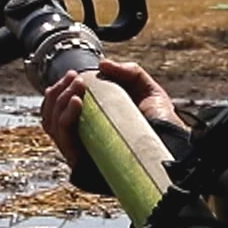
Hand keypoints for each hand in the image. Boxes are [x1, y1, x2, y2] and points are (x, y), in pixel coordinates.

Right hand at [40, 59, 178, 172]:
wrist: (176, 148)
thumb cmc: (163, 124)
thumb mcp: (147, 89)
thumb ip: (128, 72)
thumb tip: (101, 64)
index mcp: (91, 122)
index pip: (59, 107)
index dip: (59, 89)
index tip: (72, 74)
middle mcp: (82, 137)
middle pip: (51, 114)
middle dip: (58, 92)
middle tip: (75, 78)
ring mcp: (81, 150)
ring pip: (53, 125)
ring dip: (59, 102)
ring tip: (78, 88)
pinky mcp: (83, 164)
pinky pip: (64, 141)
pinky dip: (65, 119)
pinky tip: (76, 103)